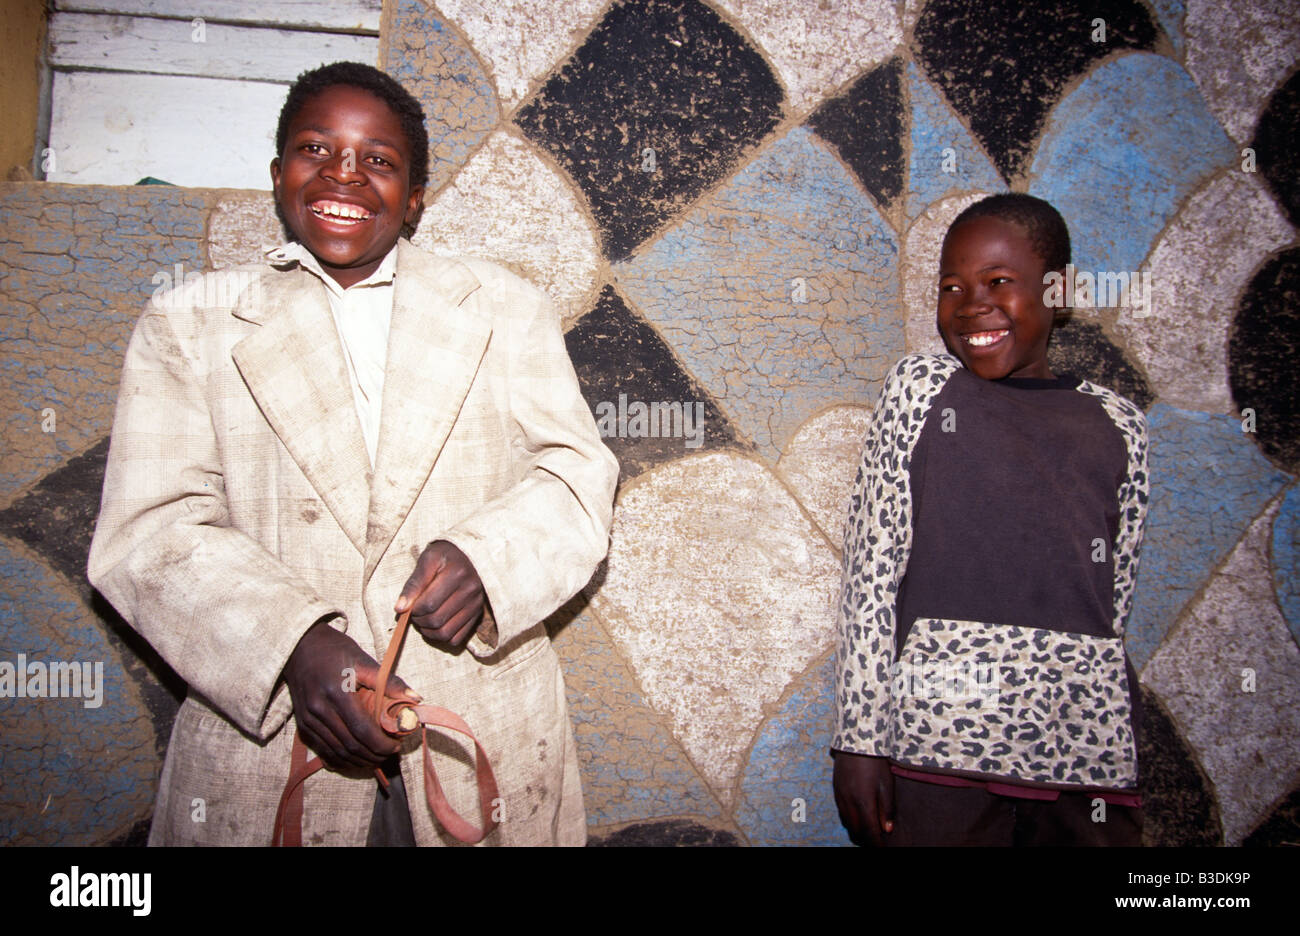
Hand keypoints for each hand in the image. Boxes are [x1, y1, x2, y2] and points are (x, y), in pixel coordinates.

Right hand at [283, 619, 420, 769]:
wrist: (299, 647)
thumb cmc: (335, 650)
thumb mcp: (363, 660)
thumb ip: (389, 681)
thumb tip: (416, 698)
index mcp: (336, 693)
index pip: (362, 730)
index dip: (381, 744)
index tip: (397, 745)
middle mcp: (319, 710)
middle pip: (350, 746)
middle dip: (374, 755)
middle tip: (391, 753)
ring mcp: (308, 720)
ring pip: (337, 753)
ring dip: (360, 761)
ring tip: (378, 758)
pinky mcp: (302, 725)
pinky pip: (323, 751)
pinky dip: (342, 760)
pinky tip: (357, 759)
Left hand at [395, 540, 485, 647]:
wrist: (470, 553)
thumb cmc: (445, 554)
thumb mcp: (427, 560)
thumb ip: (414, 583)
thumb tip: (400, 608)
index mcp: (457, 574)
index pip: (428, 604)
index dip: (413, 609)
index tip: (409, 604)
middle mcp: (470, 590)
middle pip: (436, 620)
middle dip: (419, 620)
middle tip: (414, 612)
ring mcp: (476, 604)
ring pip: (446, 633)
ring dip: (428, 632)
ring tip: (423, 619)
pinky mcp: (478, 614)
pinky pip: (457, 638)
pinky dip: (442, 636)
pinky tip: (436, 625)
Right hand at [832, 751, 895, 846]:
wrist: (855, 741)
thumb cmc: (875, 762)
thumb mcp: (887, 784)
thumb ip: (887, 808)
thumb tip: (886, 829)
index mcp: (864, 802)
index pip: (870, 831)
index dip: (876, 843)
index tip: (882, 849)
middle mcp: (849, 802)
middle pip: (856, 830)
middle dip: (866, 839)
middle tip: (876, 840)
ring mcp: (840, 796)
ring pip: (847, 823)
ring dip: (857, 830)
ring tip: (868, 831)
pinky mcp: (836, 790)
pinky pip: (841, 812)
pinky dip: (850, 819)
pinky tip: (858, 816)